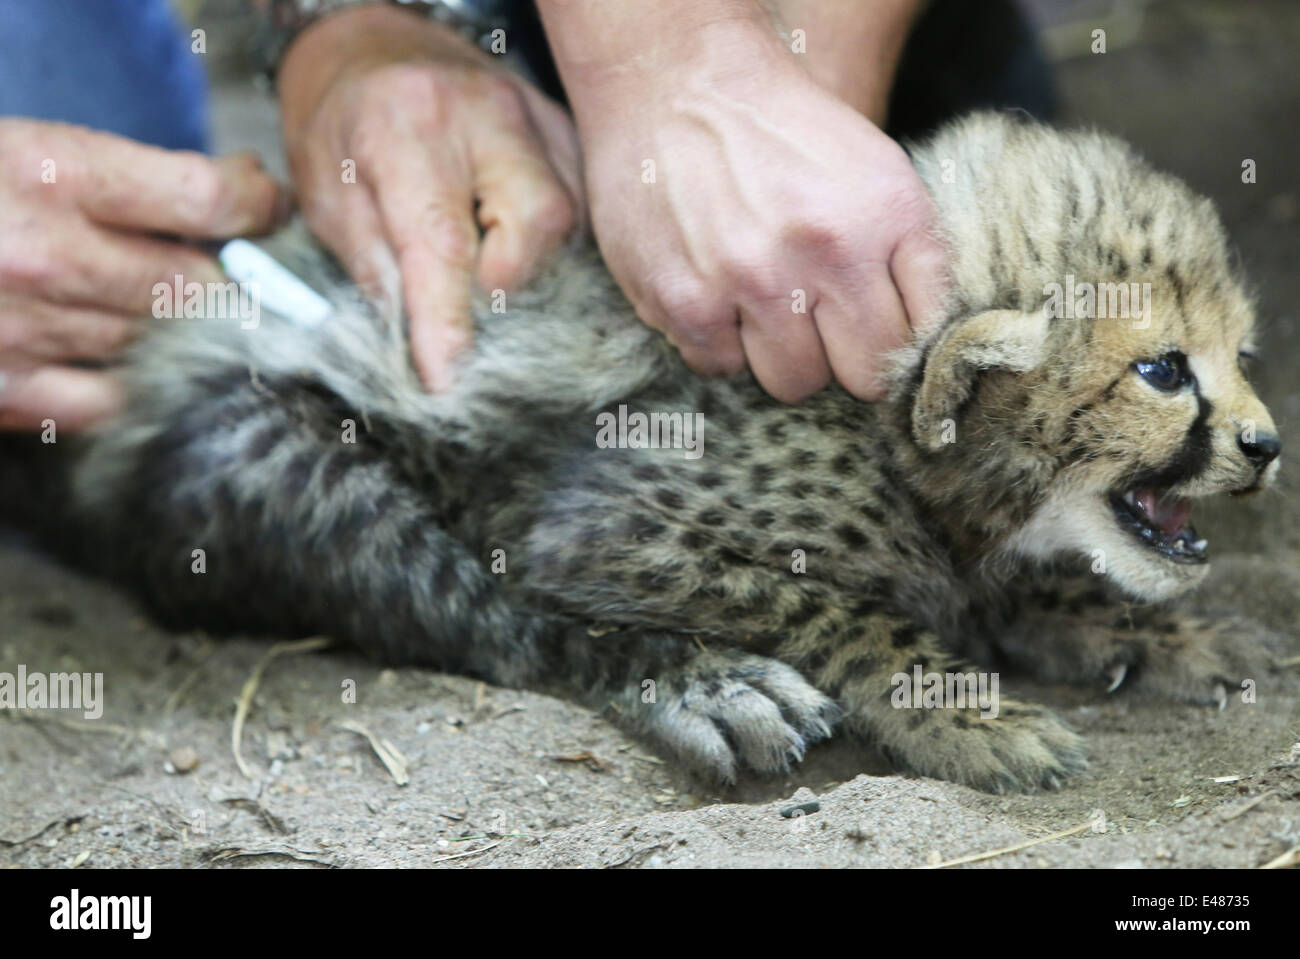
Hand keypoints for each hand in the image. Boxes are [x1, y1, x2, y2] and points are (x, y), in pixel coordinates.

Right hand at [0, 119, 285, 429]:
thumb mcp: (25, 150)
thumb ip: (125, 180)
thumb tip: (233, 199)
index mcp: (53, 173)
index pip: (210, 197)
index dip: (257, 201)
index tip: (262, 202)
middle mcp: (50, 256)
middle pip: (202, 287)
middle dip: (226, 278)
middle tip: (226, 268)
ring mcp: (30, 332)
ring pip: (164, 346)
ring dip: (173, 331)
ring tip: (143, 303)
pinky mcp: (10, 392)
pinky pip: (111, 398)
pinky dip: (120, 378)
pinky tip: (101, 351)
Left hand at [278, 4, 582, 391]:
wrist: (371, 45)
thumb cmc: (341, 121)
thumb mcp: (326, 195)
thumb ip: (373, 266)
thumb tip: (415, 340)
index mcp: (406, 127)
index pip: (442, 242)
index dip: (448, 321)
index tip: (448, 378)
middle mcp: (484, 113)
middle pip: (539, 221)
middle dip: (507, 278)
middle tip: (464, 289)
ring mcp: (534, 114)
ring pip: (569, 218)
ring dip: (531, 260)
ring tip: (485, 257)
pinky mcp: (562, 126)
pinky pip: (581, 201)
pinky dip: (551, 239)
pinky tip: (513, 236)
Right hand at [544, 7, 946, 401]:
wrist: (676, 82)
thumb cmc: (780, 132)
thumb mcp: (873, 169)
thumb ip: (906, 254)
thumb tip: (920, 346)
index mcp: (886, 215)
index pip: (922, 334)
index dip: (898, 342)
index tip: (875, 336)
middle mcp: (826, 251)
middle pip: (863, 375)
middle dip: (844, 359)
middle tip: (817, 324)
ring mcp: (753, 280)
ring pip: (792, 381)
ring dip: (778, 354)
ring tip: (761, 302)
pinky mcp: (687, 302)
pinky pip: (720, 367)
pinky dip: (718, 342)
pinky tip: (713, 293)